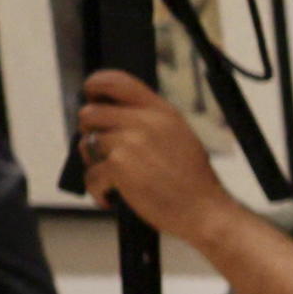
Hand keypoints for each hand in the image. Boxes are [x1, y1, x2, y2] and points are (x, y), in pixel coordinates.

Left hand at [75, 69, 230, 245]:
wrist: (206, 212)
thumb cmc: (193, 183)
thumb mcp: (180, 137)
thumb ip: (150, 121)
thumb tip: (110, 114)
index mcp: (162, 112)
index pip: (116, 81)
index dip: (94, 85)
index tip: (91, 97)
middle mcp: (146, 122)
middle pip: (90, 113)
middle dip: (89, 133)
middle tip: (102, 152)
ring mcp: (130, 142)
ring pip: (87, 144)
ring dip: (95, 164)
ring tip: (114, 179)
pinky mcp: (119, 165)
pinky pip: (90, 174)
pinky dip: (98, 190)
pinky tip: (114, 197)